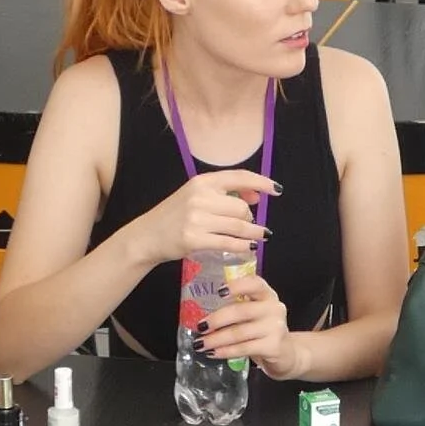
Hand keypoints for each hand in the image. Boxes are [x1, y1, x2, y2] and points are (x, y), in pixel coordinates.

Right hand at [132, 170, 277, 264]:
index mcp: (202, 182)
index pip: (239, 177)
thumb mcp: (196, 196)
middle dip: (250, 218)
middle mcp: (200, 197)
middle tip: (251, 226)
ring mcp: (196, 219)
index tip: (277, 190)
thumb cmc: (174, 216)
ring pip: (238, 226)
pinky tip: (248, 248)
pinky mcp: (194, 239)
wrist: (147, 236)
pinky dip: (242, 247)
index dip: (261, 183)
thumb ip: (223, 194)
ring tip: (260, 237)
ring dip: (254, 233)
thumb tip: (255, 196)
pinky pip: (228, 243)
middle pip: (241, 207)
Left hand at [196, 274, 299, 377]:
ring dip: (216, 339)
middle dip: (217, 320)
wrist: (285, 352)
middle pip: (241, 311)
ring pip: (239, 333)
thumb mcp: (255, 313)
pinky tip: (213, 353)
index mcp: (267, 295)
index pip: (254, 283)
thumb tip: (202, 314)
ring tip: (200, 344)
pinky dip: (225, 351)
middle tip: (200, 327)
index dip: (237, 286)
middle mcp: (274, 308)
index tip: (219, 291)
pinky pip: (243, 348)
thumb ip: (237, 307)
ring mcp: (275, 328)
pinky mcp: (273, 346)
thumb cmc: (262, 329)